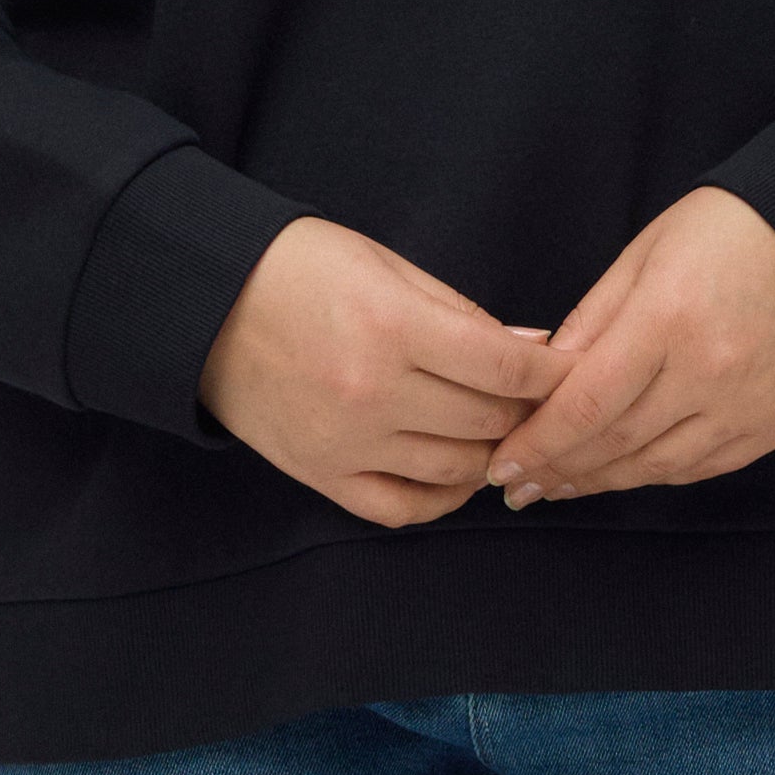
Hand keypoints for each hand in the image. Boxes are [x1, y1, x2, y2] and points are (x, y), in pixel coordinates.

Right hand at [201, 218, 559, 527]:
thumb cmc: (298, 269)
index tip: (571, 369)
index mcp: (392, 327)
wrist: (202, 303)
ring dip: (490, 452)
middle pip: (487, 421)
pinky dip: (442, 499)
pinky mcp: (320, 474)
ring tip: (498, 430)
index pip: (506, 369)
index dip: (553, 374)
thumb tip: (535, 353)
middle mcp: (372, 392)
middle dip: (526, 410)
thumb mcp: (386, 266)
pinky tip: (456, 477)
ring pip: (455, 469)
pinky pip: (401, 508)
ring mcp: (345, 441)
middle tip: (536, 397)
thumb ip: (463, 314)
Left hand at [486, 187, 774, 506]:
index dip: (538, 444)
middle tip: (518, 488)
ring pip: (655, 466)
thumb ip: (593, 319)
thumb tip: (543, 378)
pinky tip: (621, 474)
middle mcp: (708, 374)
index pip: (585, 404)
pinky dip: (653, 475)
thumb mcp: (646, 252)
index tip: (502, 466)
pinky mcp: (774, 427)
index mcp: (668, 320)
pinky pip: (700, 468)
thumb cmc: (734, 232)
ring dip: (599, 482)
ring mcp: (746, 408)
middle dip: (557, 471)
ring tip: (558, 488)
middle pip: (614, 444)